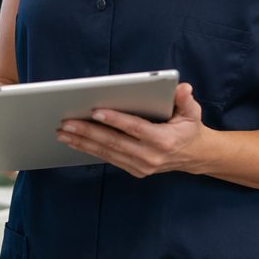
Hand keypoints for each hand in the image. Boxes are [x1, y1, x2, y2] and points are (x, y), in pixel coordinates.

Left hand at [56, 83, 210, 177]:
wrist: (194, 156)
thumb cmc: (189, 128)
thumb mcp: (193, 112)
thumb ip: (186, 100)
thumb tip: (182, 88)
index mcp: (163, 140)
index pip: (135, 128)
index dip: (115, 120)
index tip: (95, 111)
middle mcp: (150, 156)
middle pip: (114, 142)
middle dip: (88, 132)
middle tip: (67, 123)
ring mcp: (141, 166)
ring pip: (107, 152)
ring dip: (83, 142)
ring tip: (63, 133)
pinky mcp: (134, 170)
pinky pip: (109, 158)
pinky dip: (90, 150)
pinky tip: (75, 142)